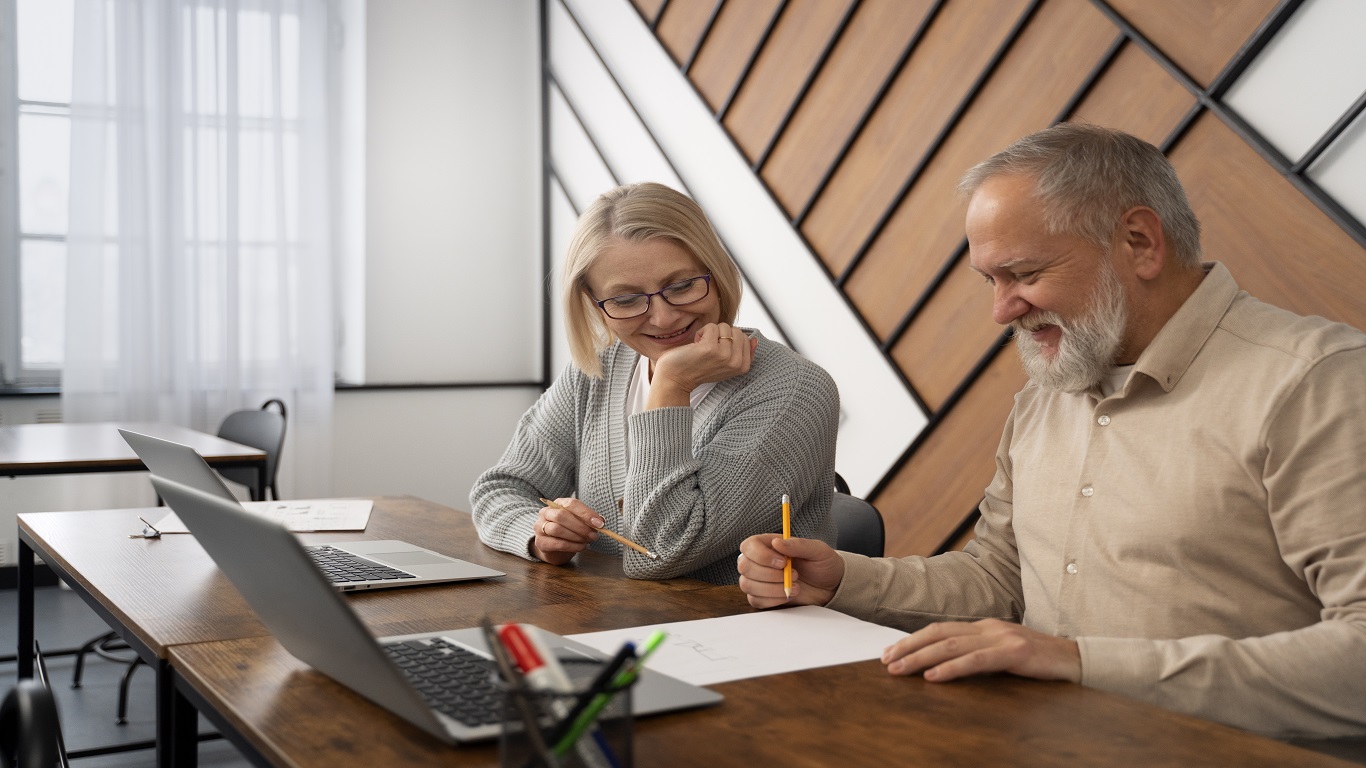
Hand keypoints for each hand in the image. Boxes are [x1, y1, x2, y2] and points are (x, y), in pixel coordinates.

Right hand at [530, 497, 602, 565]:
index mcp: (557, 503)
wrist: (553, 548)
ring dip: (576, 536)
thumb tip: (600, 522)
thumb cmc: (568, 531)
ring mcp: (540, 527)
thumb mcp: (579, 522)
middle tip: (594, 535)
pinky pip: (558, 543)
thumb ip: (589, 520)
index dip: (586, 513)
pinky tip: (581, 547)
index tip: (599, 524)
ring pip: (557, 529)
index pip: (571, 504)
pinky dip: (573, 546)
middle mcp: (546, 513)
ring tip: (587, 541)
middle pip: (562, 515)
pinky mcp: (541, 542)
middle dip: (581, 526)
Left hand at [648, 323, 756, 407]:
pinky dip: (702, 332)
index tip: (718, 352)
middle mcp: (736, 363)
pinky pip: (712, 327)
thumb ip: (741, 353)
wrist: (675, 378)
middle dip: (721, 335)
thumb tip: (754, 339)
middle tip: (709, 349)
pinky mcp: (711, 348)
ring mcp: (724, 356)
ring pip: (724, 327)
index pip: (745, 338)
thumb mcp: (726, 364)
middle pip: (736, 330)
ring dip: (710, 333)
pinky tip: (696, 345)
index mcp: (743, 367)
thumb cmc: (699, 369)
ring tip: (702, 348)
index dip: (729, 340)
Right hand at [736, 534, 844, 608]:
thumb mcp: (817, 550)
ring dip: (772, 588)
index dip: (762, 556)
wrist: (830, 586)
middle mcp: (758, 561)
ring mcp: (758, 580)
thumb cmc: (822, 564)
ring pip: (748, 585)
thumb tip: (777, 543)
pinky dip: (773, 600)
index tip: (783, 562)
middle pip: (745, 567)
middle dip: (769, 574)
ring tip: (795, 586)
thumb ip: (798, 545)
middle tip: (794, 575)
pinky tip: (788, 595)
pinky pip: (755, 600)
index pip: (749, 546)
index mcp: (767, 544)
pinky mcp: (761, 597)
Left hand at [882, 619, 1080, 682]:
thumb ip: (978, 657)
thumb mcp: (1003, 656)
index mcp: (984, 626)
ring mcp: (1001, 637)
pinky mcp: (1015, 652)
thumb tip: (944, 669)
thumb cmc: (1039, 662)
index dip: (913, 640)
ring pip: (951, 645)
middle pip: (938, 633)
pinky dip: (951, 668)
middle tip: (885, 661)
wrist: (1078, 660)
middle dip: (908, 647)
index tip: (890, 652)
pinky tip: (933, 677)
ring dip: (921, 658)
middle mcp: (988, 627)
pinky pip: (976, 660)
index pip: (940, 629)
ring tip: (899, 670)